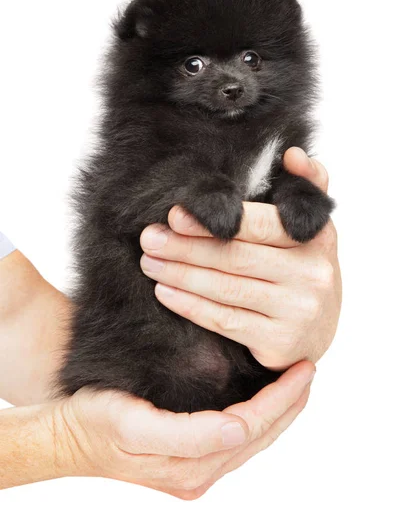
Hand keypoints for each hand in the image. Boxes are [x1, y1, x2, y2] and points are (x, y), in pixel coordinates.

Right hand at [46, 360, 313, 498]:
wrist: (66, 437)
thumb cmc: (94, 424)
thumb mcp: (133, 426)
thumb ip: (187, 436)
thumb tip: (238, 430)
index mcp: (189, 466)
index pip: (251, 428)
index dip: (280, 400)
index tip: (301, 370)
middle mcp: (198, 473)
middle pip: (259, 437)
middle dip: (289, 405)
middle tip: (308, 370)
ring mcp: (194, 470)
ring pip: (252, 440)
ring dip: (278, 412)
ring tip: (295, 383)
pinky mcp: (188, 461)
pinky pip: (235, 440)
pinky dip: (258, 418)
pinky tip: (264, 401)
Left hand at [140, 147, 340, 370]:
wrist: (318, 332)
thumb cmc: (303, 271)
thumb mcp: (313, 229)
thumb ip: (305, 187)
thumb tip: (291, 153)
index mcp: (317, 238)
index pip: (259, 225)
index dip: (215, 221)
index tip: (174, 215)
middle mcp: (310, 274)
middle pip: (235, 257)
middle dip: (185, 247)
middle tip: (149, 239)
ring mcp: (296, 311)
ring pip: (226, 289)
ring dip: (181, 274)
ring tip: (149, 263)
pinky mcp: (278, 343)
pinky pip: (225, 321)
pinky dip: (191, 306)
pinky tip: (165, 292)